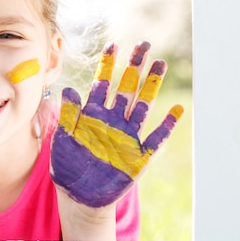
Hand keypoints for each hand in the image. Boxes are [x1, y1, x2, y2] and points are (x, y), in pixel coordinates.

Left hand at [50, 41, 183, 207]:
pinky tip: (175, 111)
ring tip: (160, 64)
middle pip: (126, 88)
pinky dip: (165, 126)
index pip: (102, 84)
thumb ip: (69, 115)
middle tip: (143, 44)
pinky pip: (155, 139)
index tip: (112, 44)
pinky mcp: (138, 156)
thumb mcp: (63, 139)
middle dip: (134, 66)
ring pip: (142, 105)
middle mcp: (112, 121)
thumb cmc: (67, 166)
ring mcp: (127, 136)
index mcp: (92, 115)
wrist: (79, 195)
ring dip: (151, 86)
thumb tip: (69, 89)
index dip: (107, 65)